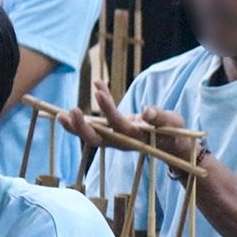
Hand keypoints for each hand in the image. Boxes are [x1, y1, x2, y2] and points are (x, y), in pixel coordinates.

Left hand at [58, 79, 196, 159]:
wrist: (175, 148)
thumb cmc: (176, 134)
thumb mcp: (174, 124)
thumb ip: (161, 118)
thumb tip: (146, 112)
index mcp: (138, 138)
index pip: (119, 126)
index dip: (108, 110)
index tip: (98, 91)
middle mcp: (124, 142)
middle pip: (99, 139)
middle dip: (82, 127)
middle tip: (71, 110)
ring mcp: (117, 140)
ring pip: (92, 137)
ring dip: (76, 127)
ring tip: (60, 115)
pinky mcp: (114, 135)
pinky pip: (96, 128)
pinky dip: (85, 117)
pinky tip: (92, 88)